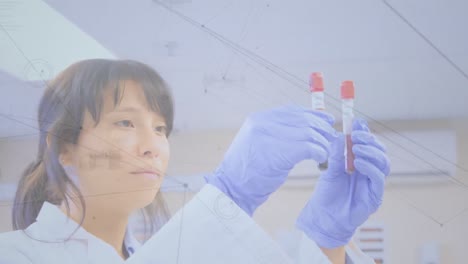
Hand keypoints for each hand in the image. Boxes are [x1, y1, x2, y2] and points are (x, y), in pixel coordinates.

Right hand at [205, 104, 337, 215]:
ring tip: (325, 152)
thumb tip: (304, 127)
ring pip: (308, 133)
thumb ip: (276, 132)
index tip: (326, 120)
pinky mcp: (279, 152)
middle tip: (330, 138)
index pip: (292, 111)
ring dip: (322, 143)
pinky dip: (319, 152)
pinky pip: (308, 147)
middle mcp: (263, 123)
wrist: (233, 189)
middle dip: (321, 128)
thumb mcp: (256, 143)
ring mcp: (270, 136)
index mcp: (258, 119)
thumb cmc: (247, 172)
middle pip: (303, 120)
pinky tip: (320, 158)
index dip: (313, 114)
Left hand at [296, 118, 389, 247]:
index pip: (368, 144)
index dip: (365, 132)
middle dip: (370, 140)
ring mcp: (373, 183)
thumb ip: (336, 153)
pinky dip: (370, 167)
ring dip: (371, 152)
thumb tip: (341, 135)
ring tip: (356, 149)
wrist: (324, 216)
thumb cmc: (327, 193)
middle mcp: (370, 171)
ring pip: (383, 162)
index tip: (357, 123)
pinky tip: (358, 163)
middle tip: (356, 136)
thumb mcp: (330, 169)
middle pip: (380, 151)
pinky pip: (378, 178)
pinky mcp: (375, 196)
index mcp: (359, 162)